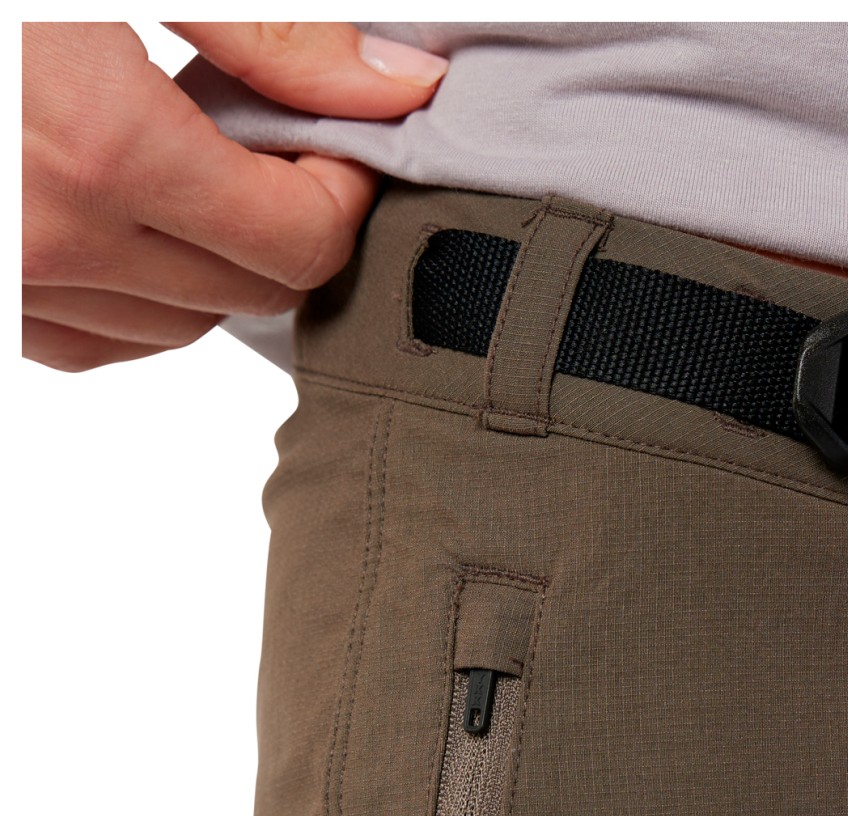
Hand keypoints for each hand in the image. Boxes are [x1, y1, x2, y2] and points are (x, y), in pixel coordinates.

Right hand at [22, 22, 447, 371]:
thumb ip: (274, 38)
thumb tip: (403, 88)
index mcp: (107, 150)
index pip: (301, 242)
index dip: (340, 194)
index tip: (334, 144)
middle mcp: (54, 239)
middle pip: (251, 291)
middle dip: (280, 222)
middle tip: (257, 140)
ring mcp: (10, 284)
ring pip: (178, 328)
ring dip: (209, 264)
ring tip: (171, 161)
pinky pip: (92, 340)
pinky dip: (130, 298)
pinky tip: (119, 217)